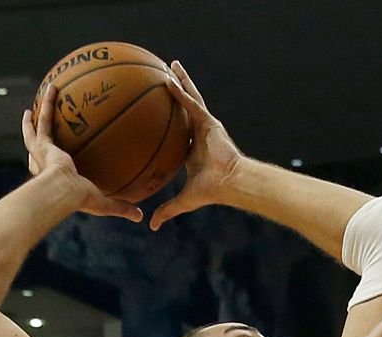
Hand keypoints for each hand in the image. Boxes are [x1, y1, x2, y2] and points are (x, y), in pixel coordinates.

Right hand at [22, 84, 142, 221]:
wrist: (61, 192)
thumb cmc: (79, 201)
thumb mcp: (104, 204)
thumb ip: (120, 207)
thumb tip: (140, 216)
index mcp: (53, 179)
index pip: (48, 171)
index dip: (46, 165)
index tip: (50, 159)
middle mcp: (43, 164)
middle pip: (37, 148)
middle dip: (36, 136)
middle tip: (36, 125)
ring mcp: (41, 152)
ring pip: (38, 128)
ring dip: (41, 111)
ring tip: (47, 94)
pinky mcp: (43, 143)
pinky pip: (46, 118)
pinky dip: (48, 102)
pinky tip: (54, 87)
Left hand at [149, 61, 242, 229]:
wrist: (230, 183)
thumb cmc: (211, 191)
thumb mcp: (183, 201)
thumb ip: (167, 210)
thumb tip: (151, 226)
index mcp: (191, 150)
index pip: (177, 132)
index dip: (167, 122)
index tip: (156, 113)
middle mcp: (198, 134)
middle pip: (184, 109)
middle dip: (176, 92)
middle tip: (163, 77)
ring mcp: (205, 126)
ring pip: (190, 99)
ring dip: (181, 81)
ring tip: (171, 65)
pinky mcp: (209, 122)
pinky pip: (192, 104)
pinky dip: (181, 92)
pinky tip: (169, 80)